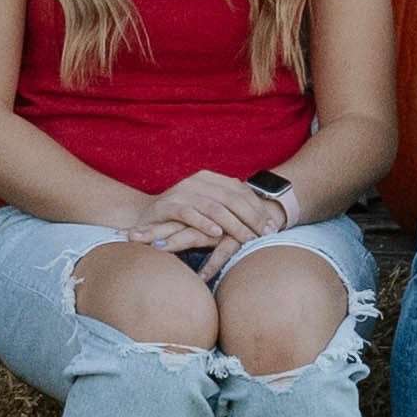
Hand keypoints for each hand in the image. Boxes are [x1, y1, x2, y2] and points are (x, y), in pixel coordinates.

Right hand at [141, 169, 289, 254]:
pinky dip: (204, 223)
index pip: (240, 190)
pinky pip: (188, 213)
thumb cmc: (183, 218)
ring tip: (247, 239)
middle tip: (264, 236)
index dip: (257, 208)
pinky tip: (217, 234)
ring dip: (233, 224)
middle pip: (230, 198)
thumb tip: (263, 216)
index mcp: (208, 178)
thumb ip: (229, 207)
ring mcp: (180, 192)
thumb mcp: (208, 209)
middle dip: (250, 218)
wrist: (145, 219)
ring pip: (213, 207)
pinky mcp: (166, 206)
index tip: (271, 227)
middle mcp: (195, 181)